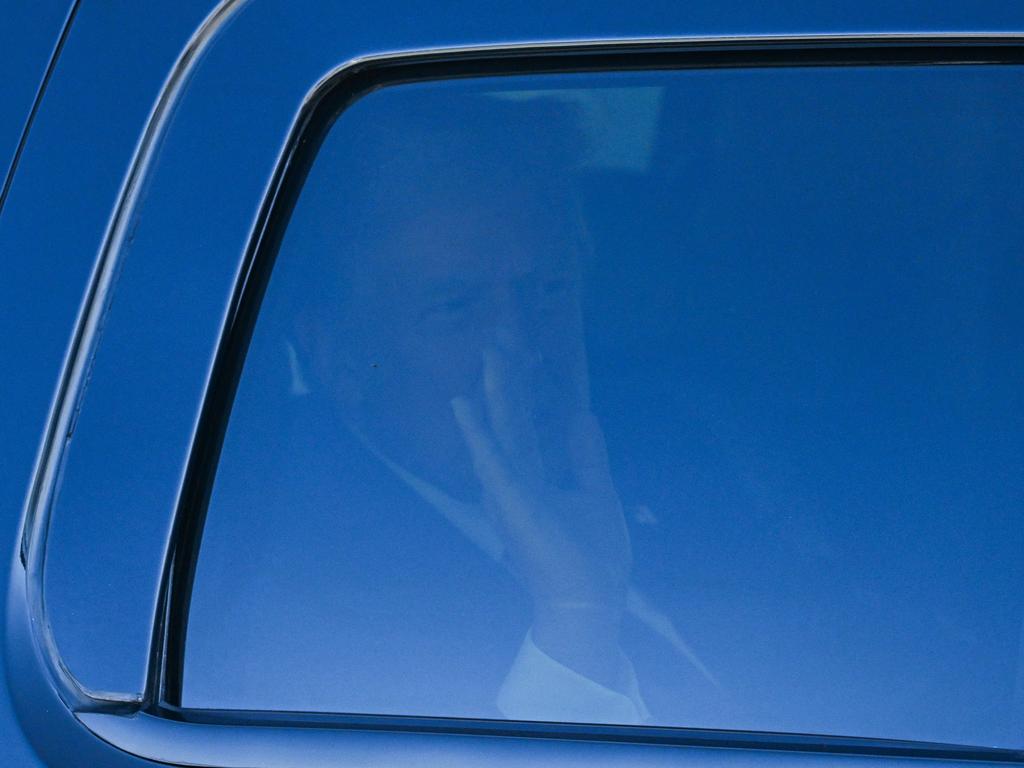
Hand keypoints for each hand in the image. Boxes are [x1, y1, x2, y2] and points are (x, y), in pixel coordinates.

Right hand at [452, 346, 632, 689]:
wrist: (592, 599)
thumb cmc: (592, 554)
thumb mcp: (595, 492)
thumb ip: (585, 455)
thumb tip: (580, 415)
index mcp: (534, 477)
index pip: (524, 422)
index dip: (520, 386)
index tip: (517, 350)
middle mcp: (515, 479)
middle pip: (509, 418)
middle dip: (504, 377)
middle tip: (498, 334)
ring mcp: (510, 490)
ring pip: (500, 430)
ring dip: (494, 391)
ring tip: (488, 352)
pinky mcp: (511, 503)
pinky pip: (492, 461)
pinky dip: (477, 432)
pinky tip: (463, 404)